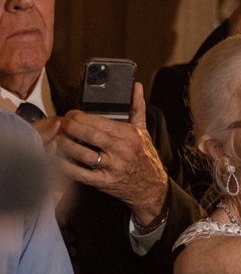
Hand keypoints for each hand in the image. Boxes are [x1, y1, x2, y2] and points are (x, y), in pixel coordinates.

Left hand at [43, 84, 168, 225]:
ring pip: (82, 153)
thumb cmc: (143, 156)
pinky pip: (80, 173)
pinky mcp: (103, 181)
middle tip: (63, 124)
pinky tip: (59, 159)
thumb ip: (136, 108)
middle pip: (89, 135)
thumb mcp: (143, 131)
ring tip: (58, 139)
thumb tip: (136, 87)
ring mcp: (112, 167)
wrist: (150, 186)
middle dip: (70, 127)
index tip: (71, 114)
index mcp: (129, 135)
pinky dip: (66, 166)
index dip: (80, 116)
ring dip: (65, 145)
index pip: (99, 121)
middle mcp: (121, 150)